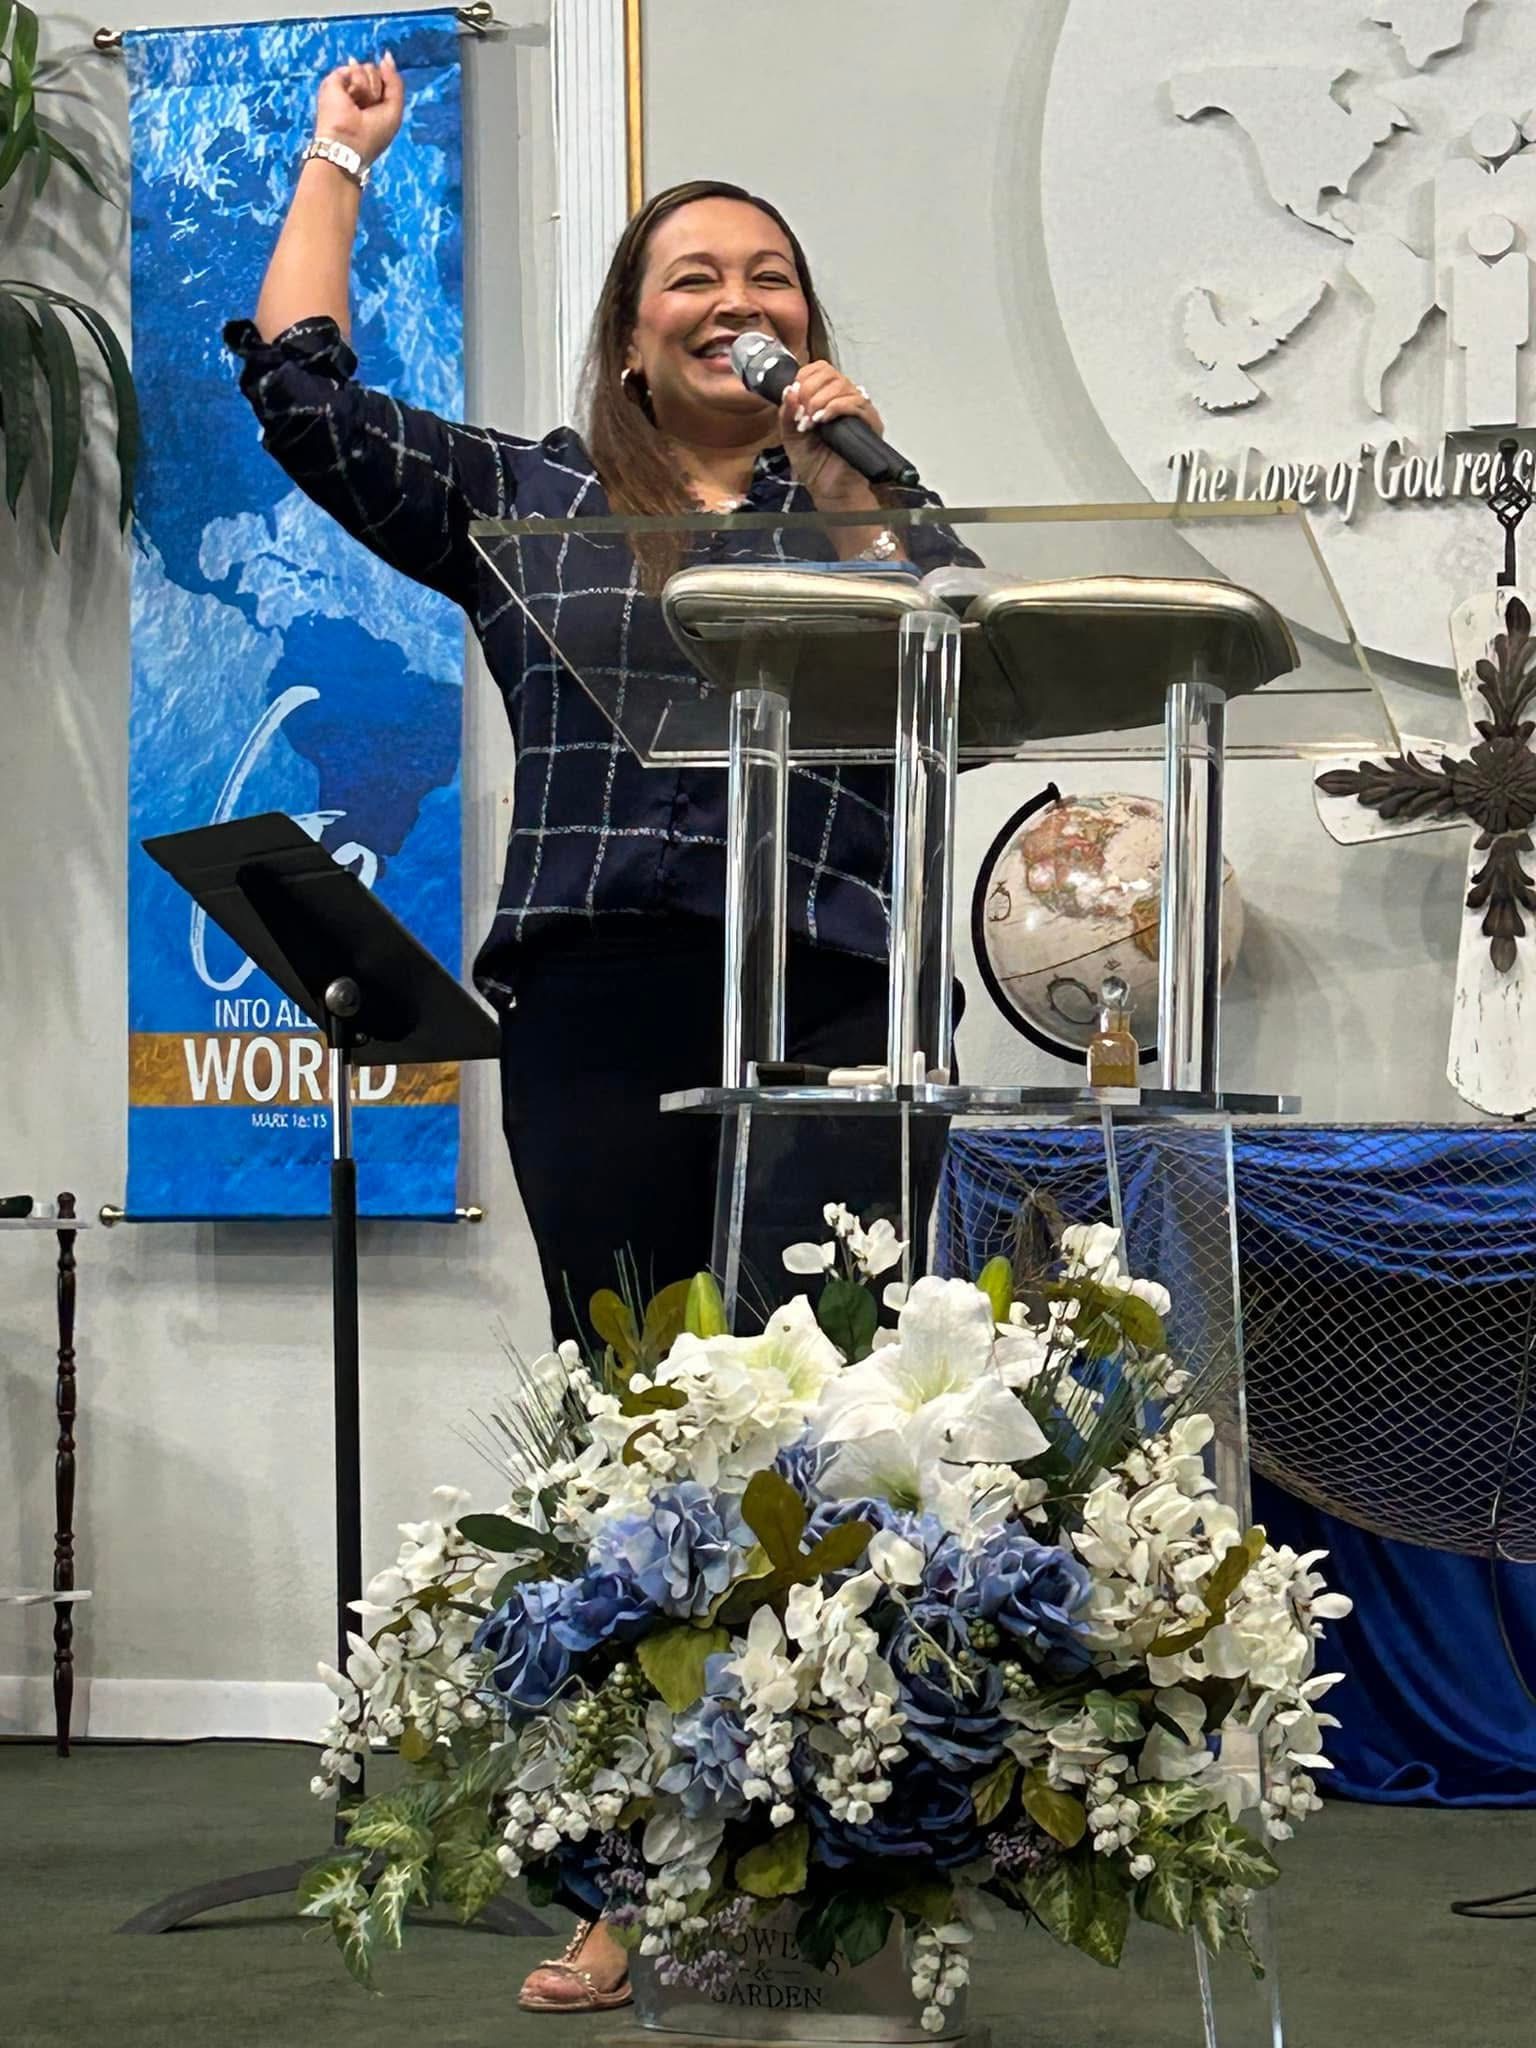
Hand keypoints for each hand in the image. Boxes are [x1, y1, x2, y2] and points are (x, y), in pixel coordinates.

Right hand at [313, 51, 404, 167]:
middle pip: (376, 71)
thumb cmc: (372, 134)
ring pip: (366, 68)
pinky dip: (358, 86)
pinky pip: (354, 69)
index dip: (387, 84)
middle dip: (377, 90)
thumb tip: (386, 56)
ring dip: (368, 90)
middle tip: (368, 108)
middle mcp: (358, 89)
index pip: (384, 78)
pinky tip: (351, 98)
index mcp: (372, 99)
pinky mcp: (334, 81)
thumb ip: (395, 82)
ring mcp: (346, 84)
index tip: (380, 100)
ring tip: (358, 106)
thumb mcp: (393, 109)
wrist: (346, 144)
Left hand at [778, 360, 884, 510]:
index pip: (820, 369)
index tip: (795, 398)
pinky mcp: (870, 422)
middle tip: (802, 414)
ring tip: (811, 422)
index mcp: (826, 398)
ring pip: (843, 386)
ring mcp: (858, 410)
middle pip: (831, 373)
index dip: (805, 378)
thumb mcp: (791, 436)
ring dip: (821, 401)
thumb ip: (787, 413)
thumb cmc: (814, 465)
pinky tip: (823, 421)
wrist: (829, 490)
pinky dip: (836, 408)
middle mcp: (844, 399)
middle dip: (810, 391)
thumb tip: (789, 390)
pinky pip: (857, 403)